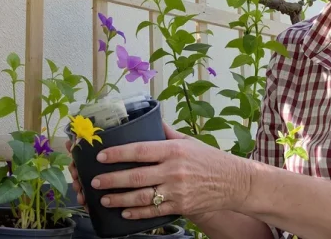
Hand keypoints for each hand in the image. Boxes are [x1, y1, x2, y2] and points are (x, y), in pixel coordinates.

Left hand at [80, 123, 249, 219]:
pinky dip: (137, 212)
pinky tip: (124, 212)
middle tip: (94, 181)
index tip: (101, 156)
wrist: (235, 182)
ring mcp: (177, 190)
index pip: (140, 150)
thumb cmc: (210, 159)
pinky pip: (154, 211)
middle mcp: (174, 170)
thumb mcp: (189, 141)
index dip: (118, 153)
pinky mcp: (181, 205)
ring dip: (120, 199)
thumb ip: (167, 132)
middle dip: (112, 179)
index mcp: (173, 150)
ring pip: (142, 196)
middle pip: (136, 176)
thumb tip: (150, 119)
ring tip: (104, 198)